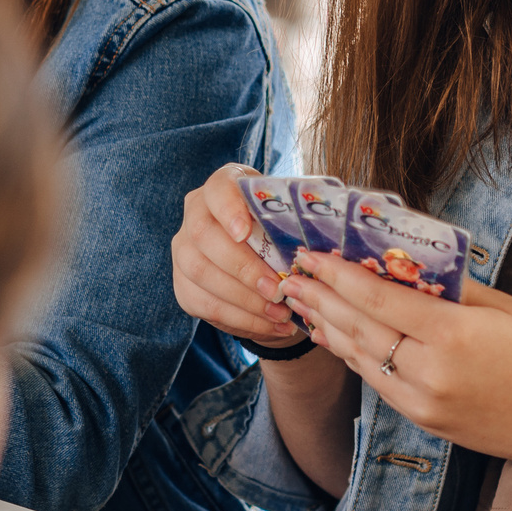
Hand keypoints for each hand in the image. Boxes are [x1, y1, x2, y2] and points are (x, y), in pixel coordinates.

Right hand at [169, 165, 305, 349]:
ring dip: (244, 298)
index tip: (244, 231)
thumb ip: (301, 217)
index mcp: (223, 185)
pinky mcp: (183, 284)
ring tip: (279, 312)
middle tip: (276, 288)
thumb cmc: (283, 229)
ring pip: (201, 273)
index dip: (228, 208)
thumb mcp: (292, 215)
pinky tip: (270, 325)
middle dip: (243, 267)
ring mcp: (184, 249)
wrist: (264, 259)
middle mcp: (195, 213)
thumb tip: (328, 230)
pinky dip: (241, 318)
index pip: (218, 188)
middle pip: (204, 236)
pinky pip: (204, 304)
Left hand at [283, 248, 511, 470]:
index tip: (313, 254)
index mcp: (452, 335)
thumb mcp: (505, 307)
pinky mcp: (422, 420)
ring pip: (361, 357)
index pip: (380, 298)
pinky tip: (336, 337)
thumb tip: (411, 264)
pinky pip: (376, 381)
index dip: (339, 275)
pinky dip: (351, 354)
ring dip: (327, 327)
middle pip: (360, 328)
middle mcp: (429, 371)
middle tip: (291, 273)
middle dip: (321, 297)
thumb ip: (454, 287)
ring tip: (300, 301)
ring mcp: (422, 401)